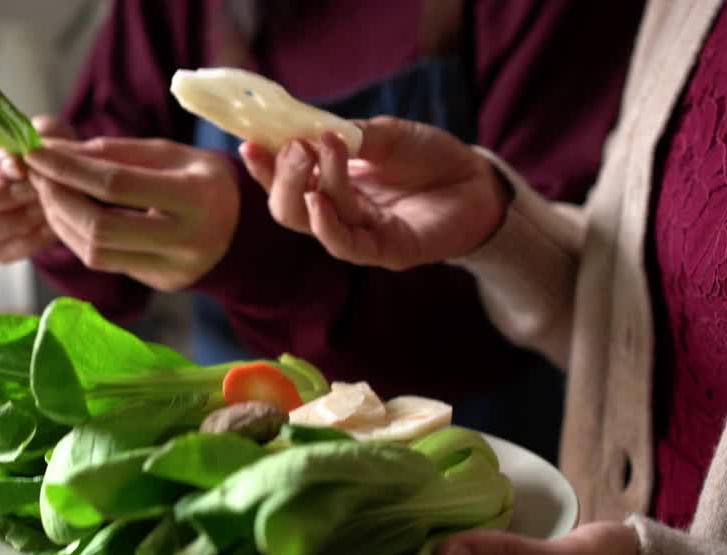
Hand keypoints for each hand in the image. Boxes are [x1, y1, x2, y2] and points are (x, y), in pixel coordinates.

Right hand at [0, 116, 74, 262]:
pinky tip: (52, 225)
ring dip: (11, 221)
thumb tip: (33, 146)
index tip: (22, 166)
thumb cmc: (52, 152)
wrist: (72, 184)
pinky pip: (0, 252)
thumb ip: (38, 137)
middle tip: (33, 189)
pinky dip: (28, 241)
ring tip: (46, 207)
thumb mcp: (48, 134)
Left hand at [23, 137, 238, 291]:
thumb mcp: (169, 153)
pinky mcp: (159, 283)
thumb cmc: (200, 179)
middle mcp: (187, 240)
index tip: (36, 152)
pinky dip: (75, 236)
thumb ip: (115, 152)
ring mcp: (173, 269)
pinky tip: (66, 214)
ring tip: (48, 191)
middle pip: (100, 227)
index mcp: (197, 196)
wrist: (240, 228)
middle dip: (58, 198)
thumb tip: (55, 152)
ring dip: (60, 219)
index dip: (70, 169)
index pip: (117, 185)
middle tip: (36, 174)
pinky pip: (104, 263)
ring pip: (95, 252)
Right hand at [240, 116, 508, 270]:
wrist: (479, 180)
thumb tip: (302, 129)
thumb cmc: (431, 156)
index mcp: (332, 185)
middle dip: (282, 176)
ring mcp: (361, 236)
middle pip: (288, 208)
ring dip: (308, 184)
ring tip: (314, 149)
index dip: (265, 165)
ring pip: (312, 221)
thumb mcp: (384, 135)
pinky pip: (345, 244)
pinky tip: (318, 197)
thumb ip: (347, 137)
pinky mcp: (386, 252)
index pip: (286, 181)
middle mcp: (340, 213)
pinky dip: (326, 222)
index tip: (248, 142)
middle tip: (294, 145)